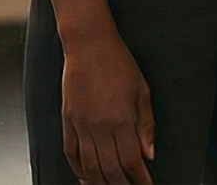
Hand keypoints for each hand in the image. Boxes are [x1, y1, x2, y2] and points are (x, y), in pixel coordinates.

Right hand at [61, 30, 155, 184]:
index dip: (140, 178)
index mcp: (121, 119)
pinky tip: (85, 178)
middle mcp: (100, 126)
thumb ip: (146, 124)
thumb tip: (149, 153)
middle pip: (111, 169)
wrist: (88, 44)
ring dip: (101, 182)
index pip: (132, 160)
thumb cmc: (118, 62)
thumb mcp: (142, 90)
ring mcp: (81, 125)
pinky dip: (77, 169)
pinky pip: (70, 152)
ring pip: (90, 166)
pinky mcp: (67, 120)